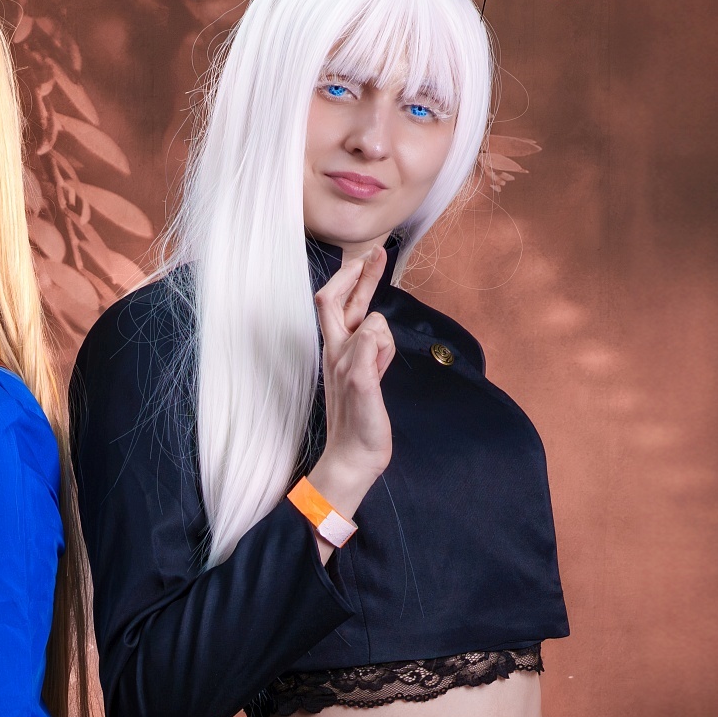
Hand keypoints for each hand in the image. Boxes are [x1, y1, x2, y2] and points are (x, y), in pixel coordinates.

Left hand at [308, 246, 395, 528]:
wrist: (354, 461)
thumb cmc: (357, 428)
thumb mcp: (363, 385)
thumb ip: (366, 350)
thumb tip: (373, 323)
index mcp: (337, 351)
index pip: (333, 301)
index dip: (349, 276)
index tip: (369, 256)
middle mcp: (339, 353)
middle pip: (345, 304)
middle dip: (362, 278)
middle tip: (379, 255)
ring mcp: (350, 363)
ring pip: (364, 324)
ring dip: (378, 324)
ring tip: (383, 357)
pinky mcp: (363, 376)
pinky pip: (374, 346)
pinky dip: (382, 342)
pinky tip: (384, 357)